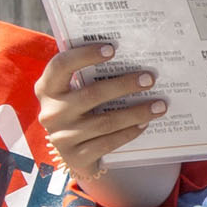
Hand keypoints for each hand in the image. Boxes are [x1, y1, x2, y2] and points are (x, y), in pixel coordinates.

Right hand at [36, 37, 169, 206]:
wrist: (74, 153)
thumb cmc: (80, 110)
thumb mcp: (76, 92)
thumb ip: (91, 75)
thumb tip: (130, 56)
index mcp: (47, 88)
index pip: (61, 66)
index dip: (85, 55)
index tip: (112, 49)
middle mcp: (51, 113)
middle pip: (91, 95)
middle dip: (124, 85)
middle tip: (149, 78)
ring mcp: (61, 138)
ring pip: (105, 122)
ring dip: (135, 112)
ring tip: (159, 105)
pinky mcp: (76, 158)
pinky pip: (108, 143)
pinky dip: (129, 132)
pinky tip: (145, 123)